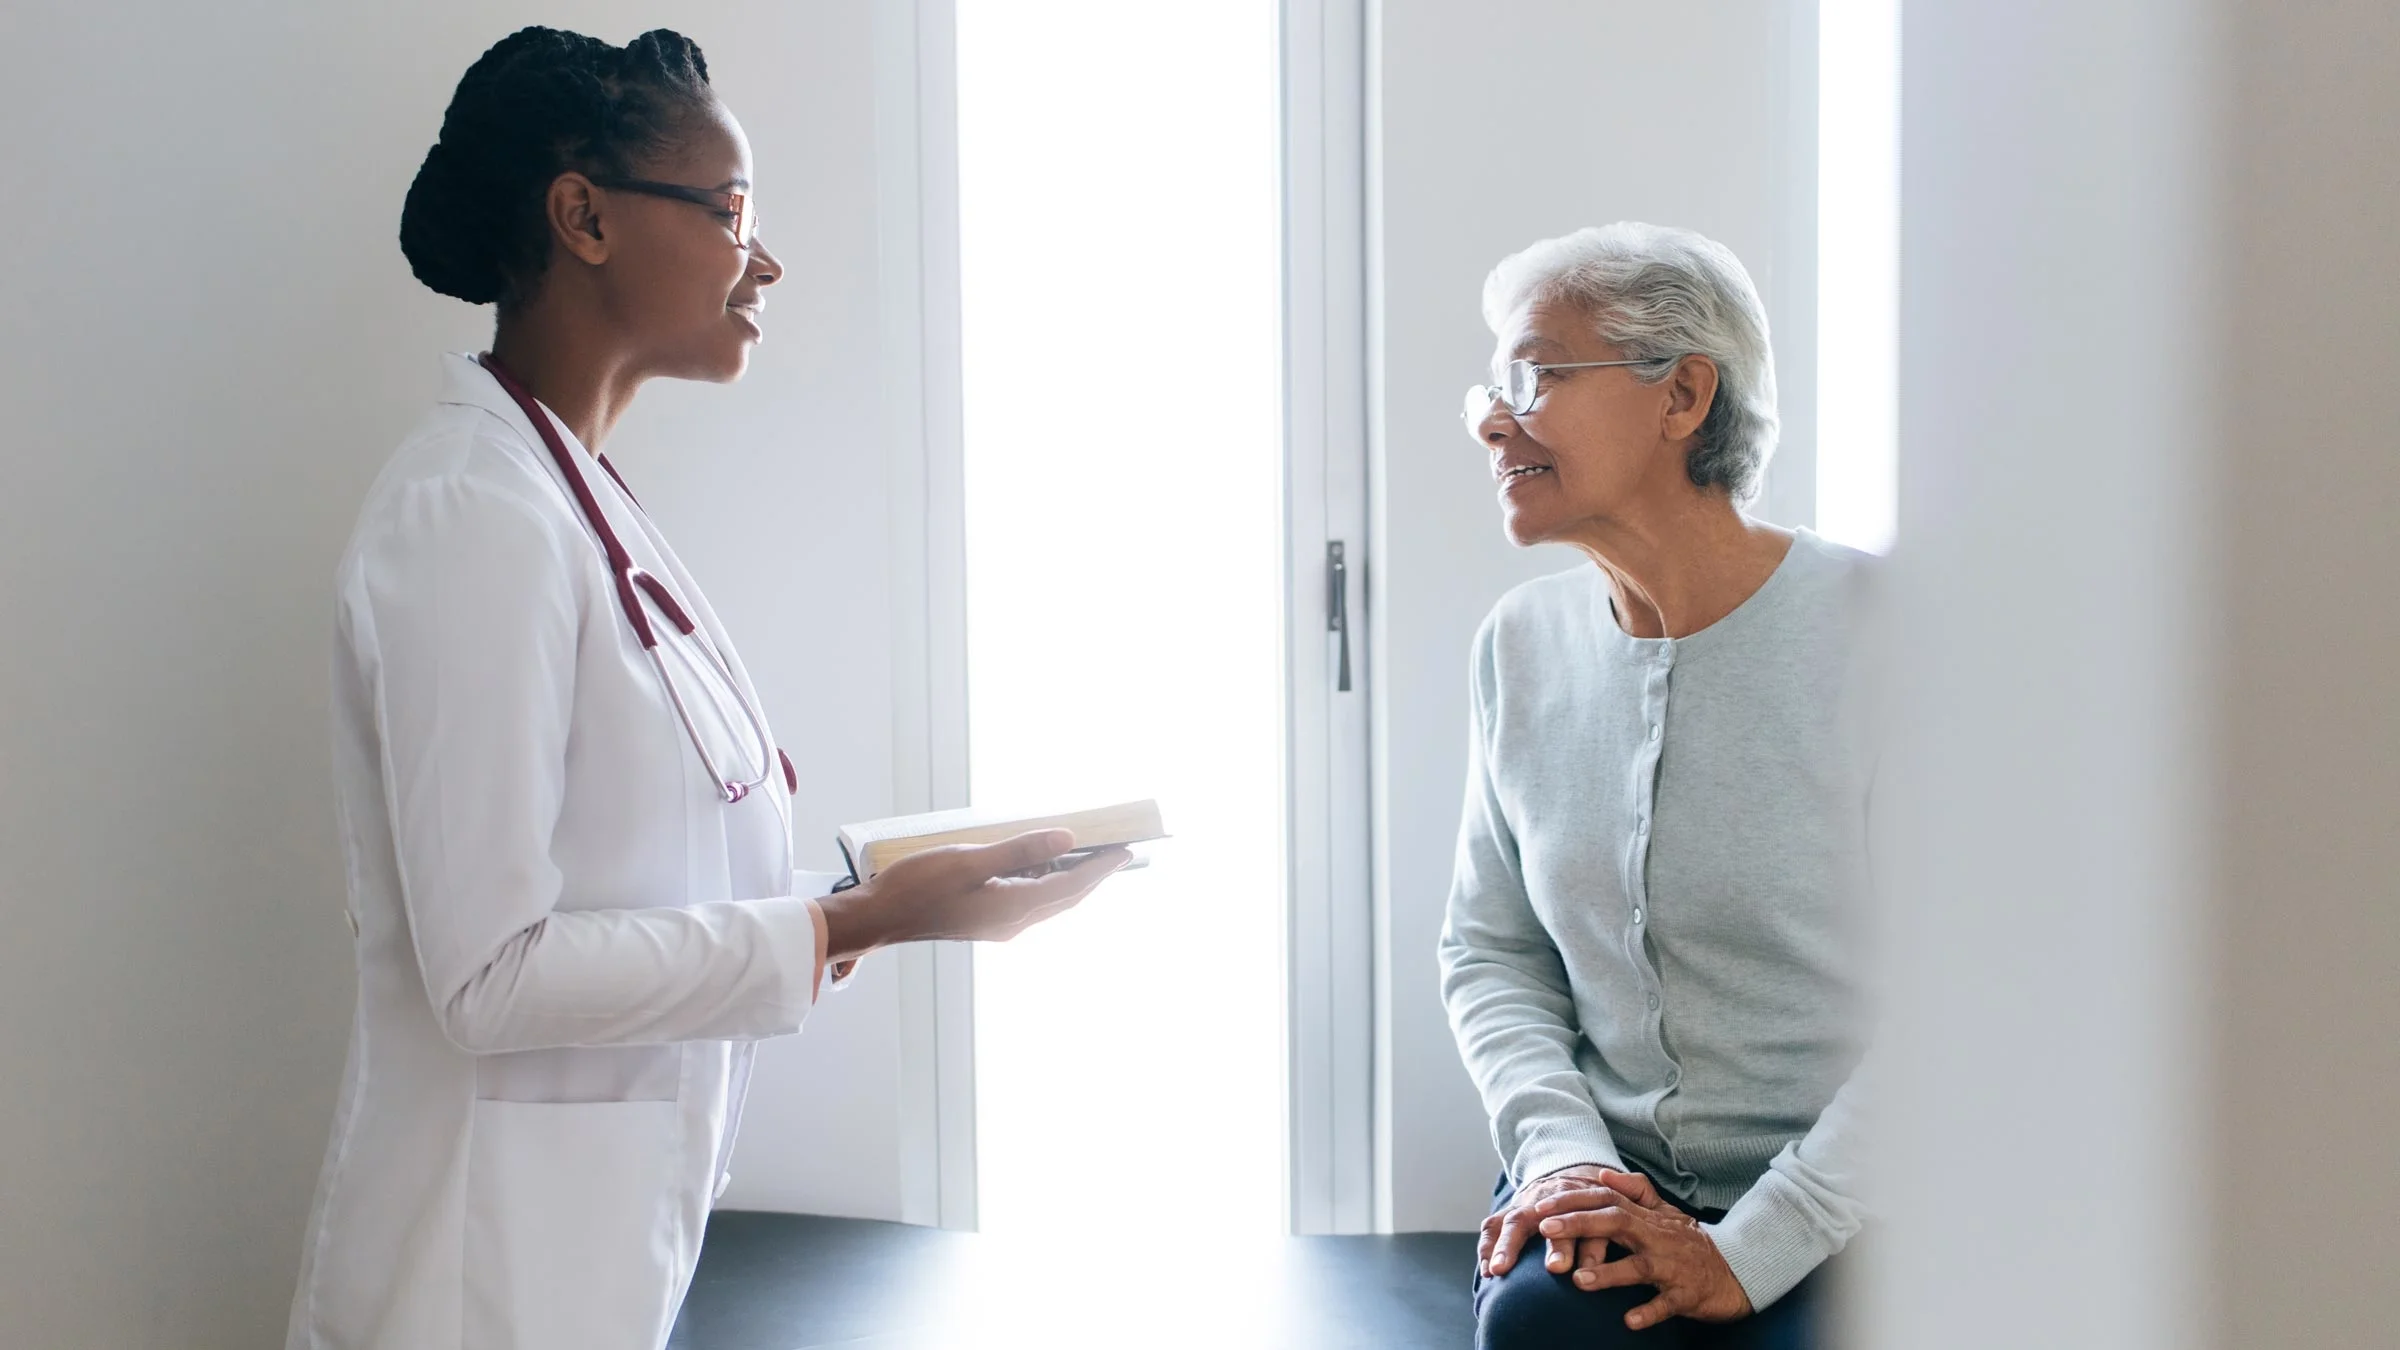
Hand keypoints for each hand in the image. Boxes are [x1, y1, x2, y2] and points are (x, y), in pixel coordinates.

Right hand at [817, 829, 1129, 958]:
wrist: (879, 917)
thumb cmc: (917, 886)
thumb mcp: (969, 860)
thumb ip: (1020, 850)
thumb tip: (1066, 840)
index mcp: (1013, 908)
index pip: (1072, 887)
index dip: (1102, 868)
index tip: (1127, 850)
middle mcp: (1012, 923)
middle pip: (1066, 897)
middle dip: (1094, 874)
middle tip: (1118, 850)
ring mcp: (999, 925)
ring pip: (1049, 901)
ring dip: (1070, 878)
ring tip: (1087, 852)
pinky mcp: (986, 920)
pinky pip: (1029, 901)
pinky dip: (1045, 882)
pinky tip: (1041, 864)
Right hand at [1479, 1165, 1632, 1280]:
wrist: (1572, 1176)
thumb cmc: (1593, 1205)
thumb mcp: (1604, 1215)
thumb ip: (1597, 1241)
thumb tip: (1591, 1269)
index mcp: (1573, 1197)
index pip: (1570, 1220)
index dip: (1566, 1243)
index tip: (1559, 1267)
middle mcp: (1545, 1198)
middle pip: (1527, 1218)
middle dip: (1518, 1243)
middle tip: (1514, 1268)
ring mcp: (1525, 1203)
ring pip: (1509, 1219)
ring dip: (1499, 1245)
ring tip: (1494, 1271)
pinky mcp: (1511, 1211)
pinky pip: (1492, 1226)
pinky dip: (1487, 1247)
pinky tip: (1487, 1271)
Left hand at [1532, 1170, 1752, 1329]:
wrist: (1735, 1271)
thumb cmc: (1689, 1243)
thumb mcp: (1665, 1213)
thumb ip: (1635, 1192)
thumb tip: (1603, 1175)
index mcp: (1647, 1219)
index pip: (1606, 1201)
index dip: (1573, 1200)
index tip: (1541, 1204)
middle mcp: (1657, 1238)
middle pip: (1616, 1223)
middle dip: (1579, 1224)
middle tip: (1545, 1228)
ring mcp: (1672, 1267)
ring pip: (1639, 1267)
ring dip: (1608, 1273)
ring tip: (1578, 1279)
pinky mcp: (1687, 1295)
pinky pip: (1667, 1304)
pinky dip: (1649, 1311)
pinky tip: (1629, 1320)